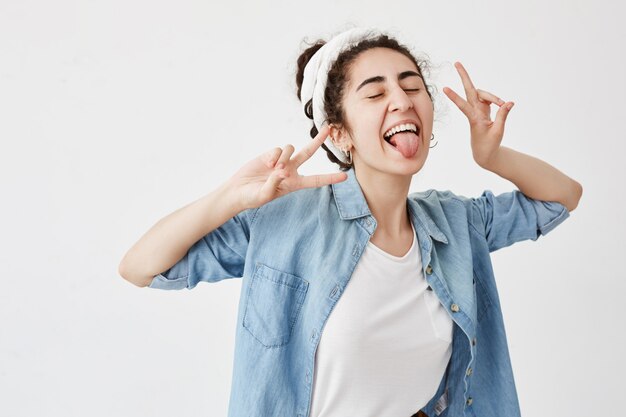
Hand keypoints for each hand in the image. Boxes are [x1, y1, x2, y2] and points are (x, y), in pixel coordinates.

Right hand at [228, 124, 347, 209]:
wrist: (237, 190)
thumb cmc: (252, 197)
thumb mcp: (264, 196)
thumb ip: (274, 184)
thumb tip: (282, 170)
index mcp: (294, 184)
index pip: (316, 180)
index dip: (330, 178)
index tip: (345, 177)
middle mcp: (290, 170)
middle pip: (309, 152)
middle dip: (319, 140)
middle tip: (329, 128)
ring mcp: (281, 160)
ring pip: (290, 149)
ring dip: (284, 157)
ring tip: (274, 169)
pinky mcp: (270, 154)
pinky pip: (278, 149)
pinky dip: (273, 155)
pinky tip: (266, 164)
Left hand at [443, 61, 514, 167]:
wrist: (485, 153)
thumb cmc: (489, 144)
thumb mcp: (498, 131)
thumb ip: (503, 116)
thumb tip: (509, 102)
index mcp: (474, 119)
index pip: (463, 105)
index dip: (454, 97)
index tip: (444, 88)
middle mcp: (474, 111)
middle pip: (470, 90)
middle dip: (464, 76)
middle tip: (457, 62)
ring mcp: (478, 109)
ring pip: (483, 94)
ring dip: (494, 96)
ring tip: (503, 104)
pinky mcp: (483, 110)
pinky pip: (489, 99)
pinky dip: (496, 100)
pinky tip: (502, 104)